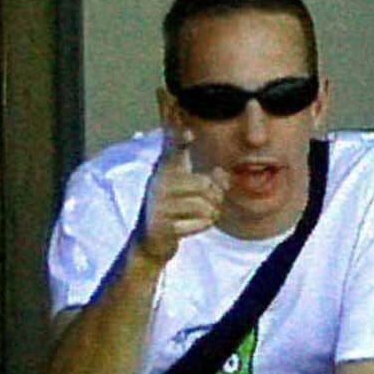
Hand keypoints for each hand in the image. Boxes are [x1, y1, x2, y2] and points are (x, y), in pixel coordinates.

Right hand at [136, 129, 226, 263]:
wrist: (151, 241)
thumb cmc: (176, 209)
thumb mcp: (192, 190)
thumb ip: (212, 179)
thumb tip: (222, 176)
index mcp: (165, 171)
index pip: (173, 150)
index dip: (179, 139)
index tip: (188, 132)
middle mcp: (159, 184)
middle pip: (204, 184)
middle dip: (215, 196)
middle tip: (208, 204)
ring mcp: (158, 205)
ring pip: (206, 205)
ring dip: (211, 214)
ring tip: (200, 216)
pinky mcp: (162, 225)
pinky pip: (201, 223)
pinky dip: (202, 226)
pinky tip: (189, 226)